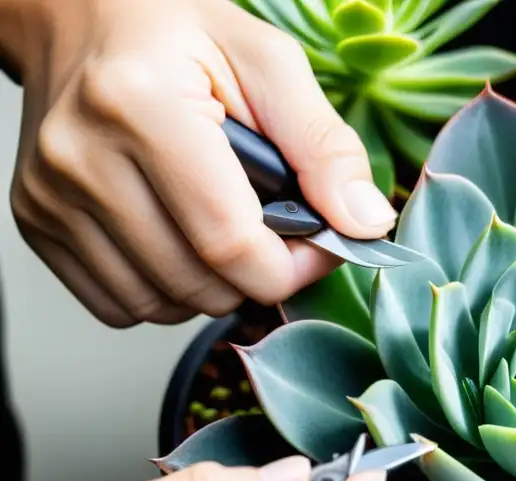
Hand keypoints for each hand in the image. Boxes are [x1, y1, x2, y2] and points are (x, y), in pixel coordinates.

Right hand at [2, 0, 396, 327]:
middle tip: (277, 235)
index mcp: (141, 107)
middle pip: (198, 284)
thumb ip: (324, 144)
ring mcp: (50, 196)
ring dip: (212, 288)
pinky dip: (165, 293)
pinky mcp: (37, 223)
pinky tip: (180, 244)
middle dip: (258, 277)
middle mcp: (81, 158)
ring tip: (224, 231)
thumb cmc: (177, 32)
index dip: (292, 266)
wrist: (79, 14)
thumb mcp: (268, 63)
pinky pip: (119, 306)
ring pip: (161, 306)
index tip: (320, 245)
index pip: (229, 241)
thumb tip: (368, 222)